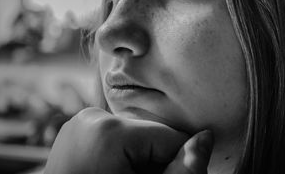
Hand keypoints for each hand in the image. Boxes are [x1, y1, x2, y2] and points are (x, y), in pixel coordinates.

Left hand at [44, 107, 213, 173]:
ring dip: (140, 157)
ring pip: (136, 134)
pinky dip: (122, 153)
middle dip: (155, 160)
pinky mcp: (77, 127)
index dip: (176, 163)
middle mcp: (92, 116)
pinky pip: (116, 134)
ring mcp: (81, 120)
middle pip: (151, 134)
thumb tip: (207, 138)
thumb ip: (182, 170)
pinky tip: (112, 172)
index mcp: (109, 132)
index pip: (170, 137)